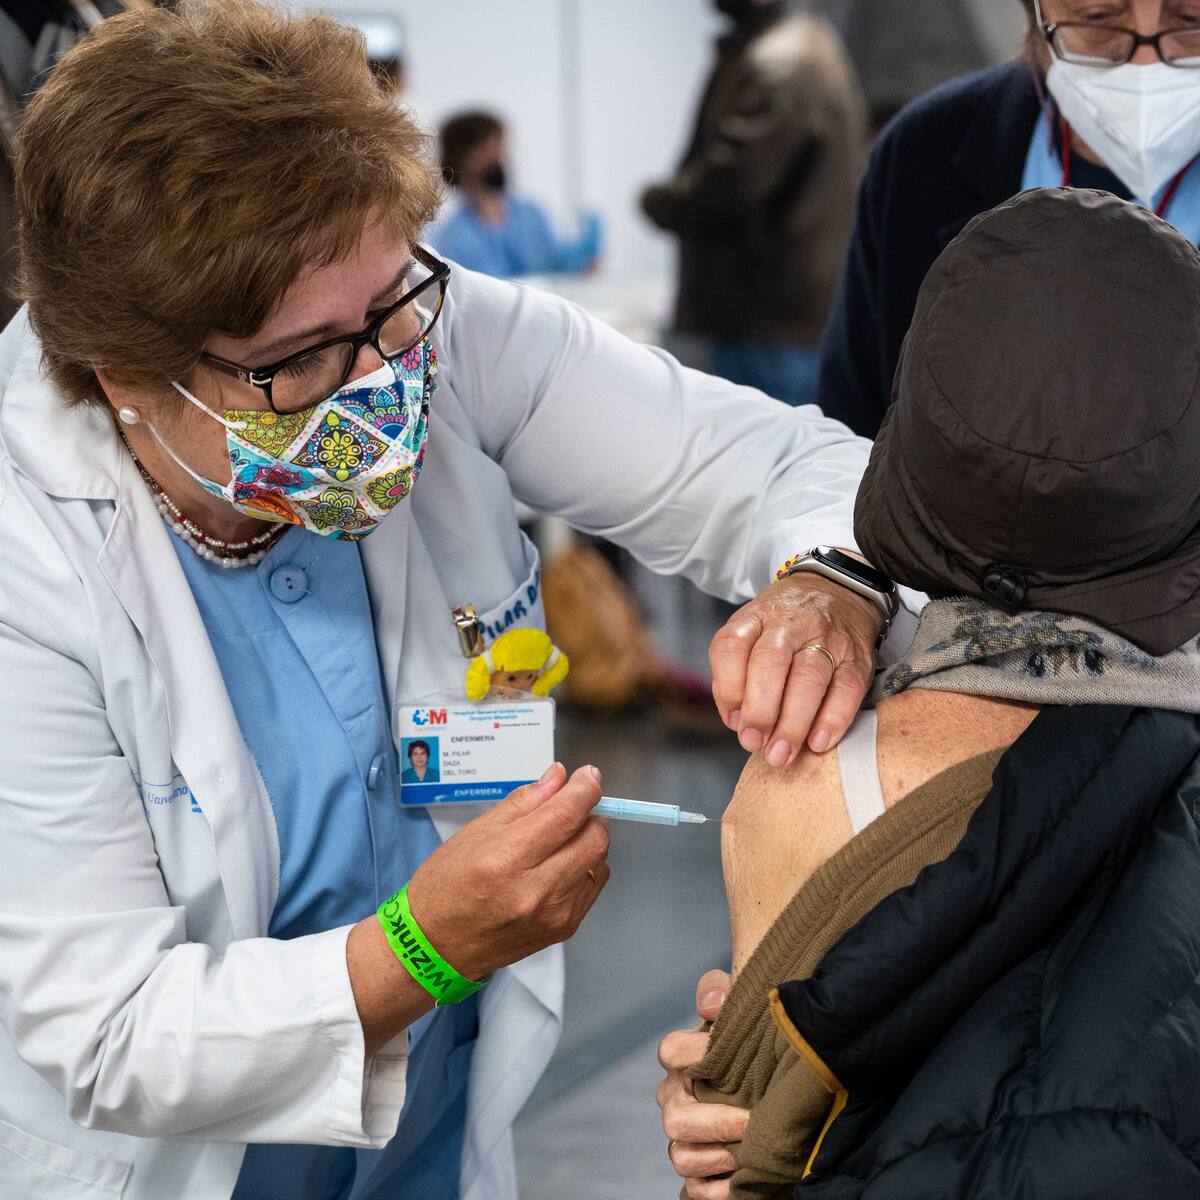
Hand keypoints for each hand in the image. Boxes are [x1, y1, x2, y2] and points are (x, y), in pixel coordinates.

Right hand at [405, 763, 609, 980]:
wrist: (438, 945)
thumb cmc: (447, 886)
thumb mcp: (476, 832)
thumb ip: (524, 801)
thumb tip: (558, 777)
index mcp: (506, 859)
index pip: (566, 815)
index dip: (586, 789)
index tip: (589, 776)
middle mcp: (534, 890)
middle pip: (594, 839)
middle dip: (590, 815)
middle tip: (571, 809)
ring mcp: (553, 914)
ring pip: (599, 861)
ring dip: (587, 842)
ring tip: (558, 843)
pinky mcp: (564, 929)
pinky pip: (593, 886)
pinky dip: (584, 868)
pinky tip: (558, 867)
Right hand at [658, 970, 746, 1199]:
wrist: (783, 1097)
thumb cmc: (757, 1050)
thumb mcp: (745, 1013)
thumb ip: (722, 992)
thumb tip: (712, 1002)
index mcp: (683, 1061)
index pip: (671, 1051)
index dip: (695, 1056)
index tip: (729, 1064)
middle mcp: (676, 1100)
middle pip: (675, 1118)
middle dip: (717, 1122)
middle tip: (753, 1120)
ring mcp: (684, 1141)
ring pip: (683, 1157)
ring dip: (722, 1156)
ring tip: (754, 1147)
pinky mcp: (699, 1176)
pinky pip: (697, 1190)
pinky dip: (722, 1188)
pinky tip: (746, 1176)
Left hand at [709, 572, 879, 765]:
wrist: (838, 590)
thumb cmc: (785, 626)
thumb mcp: (752, 634)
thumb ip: (737, 676)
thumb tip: (738, 723)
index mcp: (755, 618)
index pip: (731, 646)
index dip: (728, 688)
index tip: (734, 721)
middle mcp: (789, 624)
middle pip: (770, 663)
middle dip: (760, 711)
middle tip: (754, 743)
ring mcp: (826, 639)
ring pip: (808, 678)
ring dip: (792, 723)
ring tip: (781, 754)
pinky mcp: (856, 658)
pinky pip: (847, 690)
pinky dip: (832, 719)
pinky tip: (818, 743)